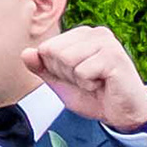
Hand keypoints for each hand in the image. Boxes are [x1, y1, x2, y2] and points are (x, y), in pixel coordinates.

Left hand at [22, 26, 146, 132]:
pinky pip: (82, 71)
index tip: (75, 76)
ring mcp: (106, 42)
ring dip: (77, 79)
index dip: (55, 70)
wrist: (121, 114)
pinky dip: (89, 84)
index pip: (45, 48)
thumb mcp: (60, 83)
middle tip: (87, 80)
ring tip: (95, 81)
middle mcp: (94, 33)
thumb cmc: (92, 95)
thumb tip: (25, 53)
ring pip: (66, 59)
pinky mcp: (114, 55)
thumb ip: (42, 68)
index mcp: (80, 35)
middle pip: (54, 52)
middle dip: (65, 73)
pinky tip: (103, 83)